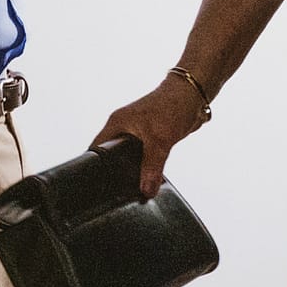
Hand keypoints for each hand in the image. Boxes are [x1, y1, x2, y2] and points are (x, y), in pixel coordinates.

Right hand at [94, 74, 208, 197]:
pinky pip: (144, 156)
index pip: (96, 148)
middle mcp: (123, 128)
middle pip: (112, 155)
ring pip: (130, 157)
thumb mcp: (160, 140)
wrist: (193, 95)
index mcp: (116, 124)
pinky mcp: (151, 137)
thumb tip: (146, 190)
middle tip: (118, 191)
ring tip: (135, 187)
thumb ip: (152, 166)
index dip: (94, 166)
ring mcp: (137, 132)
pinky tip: (151, 179)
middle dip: (116, 172)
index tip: (97, 185)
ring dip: (134, 169)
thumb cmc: (171, 106)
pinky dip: (146, 166)